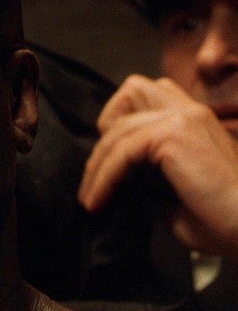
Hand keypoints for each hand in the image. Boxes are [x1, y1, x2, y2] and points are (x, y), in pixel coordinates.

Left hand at [78, 75, 237, 257]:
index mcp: (195, 119)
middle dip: (108, 130)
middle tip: (98, 174)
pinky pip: (122, 151)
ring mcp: (184, 118)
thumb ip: (145, 170)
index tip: (108, 163)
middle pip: (132, 90)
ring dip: (98, 165)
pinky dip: (103, 177)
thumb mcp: (172, 189)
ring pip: (119, 127)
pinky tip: (97, 201)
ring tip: (91, 197)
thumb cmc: (219, 221)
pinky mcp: (174, 135)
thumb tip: (114, 173)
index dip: (121, 121)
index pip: (147, 93)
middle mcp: (191, 110)